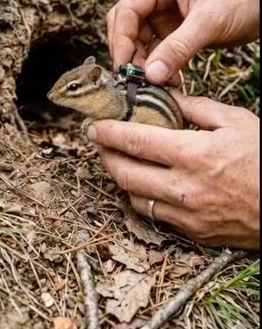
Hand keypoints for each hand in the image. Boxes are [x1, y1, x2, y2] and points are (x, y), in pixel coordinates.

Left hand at [86, 93, 258, 249]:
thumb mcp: (235, 121)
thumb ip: (196, 107)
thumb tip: (166, 96)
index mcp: (194, 153)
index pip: (135, 141)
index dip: (108, 132)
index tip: (94, 126)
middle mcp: (184, 187)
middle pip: (125, 172)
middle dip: (105, 155)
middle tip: (100, 142)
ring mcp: (186, 214)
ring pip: (134, 197)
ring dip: (121, 177)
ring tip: (119, 160)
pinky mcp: (193, 232)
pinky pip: (154, 214)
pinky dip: (142, 197)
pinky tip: (144, 183)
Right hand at [107, 0, 258, 84]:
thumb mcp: (209, 22)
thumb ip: (177, 49)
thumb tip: (149, 75)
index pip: (127, 10)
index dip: (121, 39)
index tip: (123, 66)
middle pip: (128, 25)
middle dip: (130, 52)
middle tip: (136, 78)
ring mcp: (166, 12)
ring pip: (141, 41)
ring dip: (146, 63)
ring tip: (157, 83)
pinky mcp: (176, 28)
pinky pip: (158, 49)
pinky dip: (160, 65)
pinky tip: (170, 79)